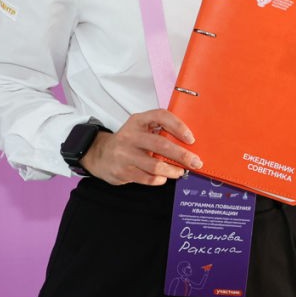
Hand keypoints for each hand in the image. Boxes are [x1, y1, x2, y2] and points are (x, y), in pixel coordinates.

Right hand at [82, 109, 200, 185]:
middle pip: (161, 144)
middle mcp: (131, 136)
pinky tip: (164, 177)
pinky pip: (148, 178)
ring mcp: (126, 154)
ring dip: (173, 170)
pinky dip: (160, 179)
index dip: (178, 126)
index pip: (161, 116)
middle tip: (195, 162)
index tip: (190, 138)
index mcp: (138, 121)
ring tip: (180, 172)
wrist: (100, 154)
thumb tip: (186, 143)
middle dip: (182, 155)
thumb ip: (158, 130)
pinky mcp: (123, 171)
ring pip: (156, 165)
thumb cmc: (127, 141)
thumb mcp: (139, 128)